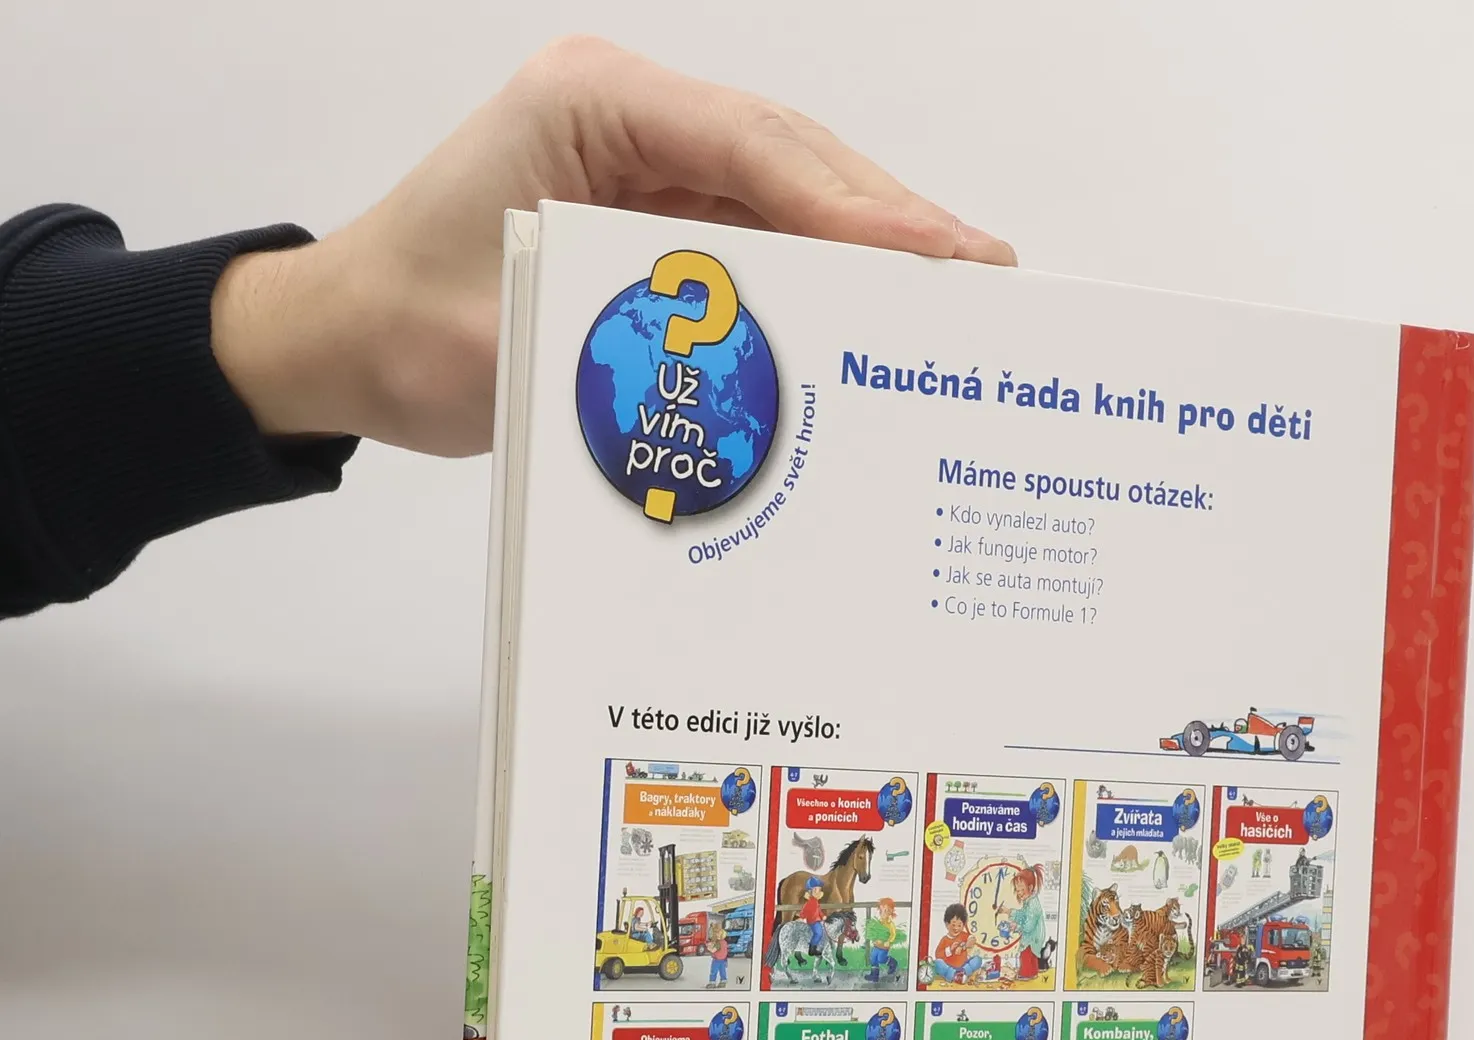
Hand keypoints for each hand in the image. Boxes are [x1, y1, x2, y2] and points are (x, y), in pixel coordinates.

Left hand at [211, 38, 1014, 454]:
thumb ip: (654, 332)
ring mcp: (647, 160)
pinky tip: (882, 313)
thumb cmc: (406, 329)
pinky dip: (823, 274)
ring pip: (790, 193)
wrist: (345, 340)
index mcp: (590, 105)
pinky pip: (760, 236)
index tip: (934, 255)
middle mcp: (629, 115)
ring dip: (872, 247)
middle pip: (792, 157)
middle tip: (986, 275)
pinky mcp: (655, 212)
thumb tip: (782, 358)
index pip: (752, 145)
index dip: (854, 205)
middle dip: (891, 220)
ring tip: (962, 294)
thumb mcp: (524, 339)